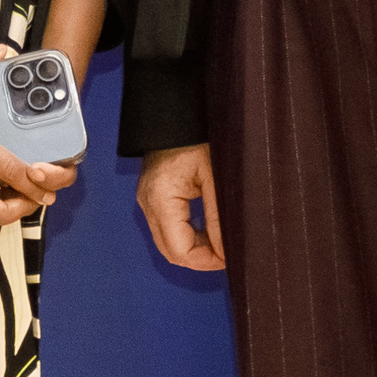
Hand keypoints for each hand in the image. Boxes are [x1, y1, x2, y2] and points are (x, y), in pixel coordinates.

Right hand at [137, 141, 226, 272]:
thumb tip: (227, 250)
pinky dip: (186, 236)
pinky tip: (207, 231)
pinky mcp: (151, 198)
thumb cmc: (195, 138)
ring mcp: (146, 202)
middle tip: (228, 253)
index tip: (230, 258)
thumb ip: (218, 217)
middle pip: (171, 252)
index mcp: (161, 199)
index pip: (180, 251)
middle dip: (200, 259)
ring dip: (194, 249)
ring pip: (168, 243)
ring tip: (220, 242)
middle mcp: (148, 204)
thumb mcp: (214, 177)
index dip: (206, 261)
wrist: (175, 115)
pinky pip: (166, 229)